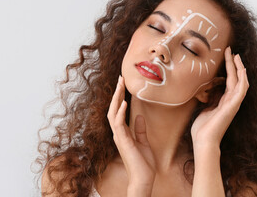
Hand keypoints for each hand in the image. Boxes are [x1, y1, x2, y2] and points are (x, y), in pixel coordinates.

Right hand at [107, 75, 155, 190]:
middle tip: (121, 78)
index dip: (119, 97)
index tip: (123, 84)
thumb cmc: (143, 163)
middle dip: (116, 93)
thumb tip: (140, 116)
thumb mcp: (143, 142)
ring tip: (121, 85)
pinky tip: (124, 102)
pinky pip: (119, 124)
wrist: (144, 178)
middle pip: (113, 108)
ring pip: (113, 113)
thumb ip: (140, 129)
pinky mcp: (123, 141)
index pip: (118, 110)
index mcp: (123, 132)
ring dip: (116, 98)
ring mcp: (119, 136)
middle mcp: (118, 133)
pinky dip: (120, 112)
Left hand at [191, 46, 249, 148]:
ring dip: (239, 68)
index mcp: (223, 100)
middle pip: (235, 78)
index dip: (228, 68)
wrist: (203, 140)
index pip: (228, 80)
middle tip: (231, 50)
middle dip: (233, 64)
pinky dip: (242, 80)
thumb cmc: (202, 127)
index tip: (225, 56)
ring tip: (236, 56)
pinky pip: (240, 90)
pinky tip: (241, 70)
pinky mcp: (232, 107)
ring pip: (240, 82)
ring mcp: (233, 104)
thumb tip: (207, 88)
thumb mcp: (204, 107)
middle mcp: (230, 101)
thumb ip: (209, 98)